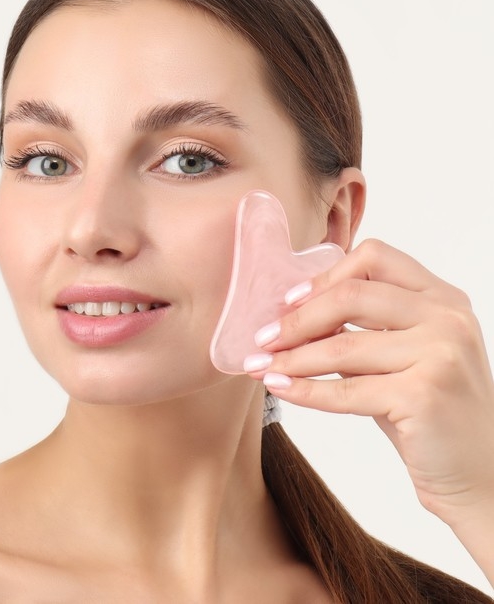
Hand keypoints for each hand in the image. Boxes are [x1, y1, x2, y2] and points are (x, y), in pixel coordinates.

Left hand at [244, 238, 493, 523]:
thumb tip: (290, 315)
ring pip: (342, 345)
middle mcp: (447, 317)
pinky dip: (304, 390)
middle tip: (262, 338)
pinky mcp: (425, 394)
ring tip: (260, 366)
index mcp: (441, 297)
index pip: (374, 258)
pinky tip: (279, 388)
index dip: (324, 276)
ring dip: (291, 358)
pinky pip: (346, 389)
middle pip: (352, 295)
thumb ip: (359, 328)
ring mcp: (441, 353)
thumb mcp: (399, 355)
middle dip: (297, 318)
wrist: (479, 474)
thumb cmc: (428, 409)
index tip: (287, 300)